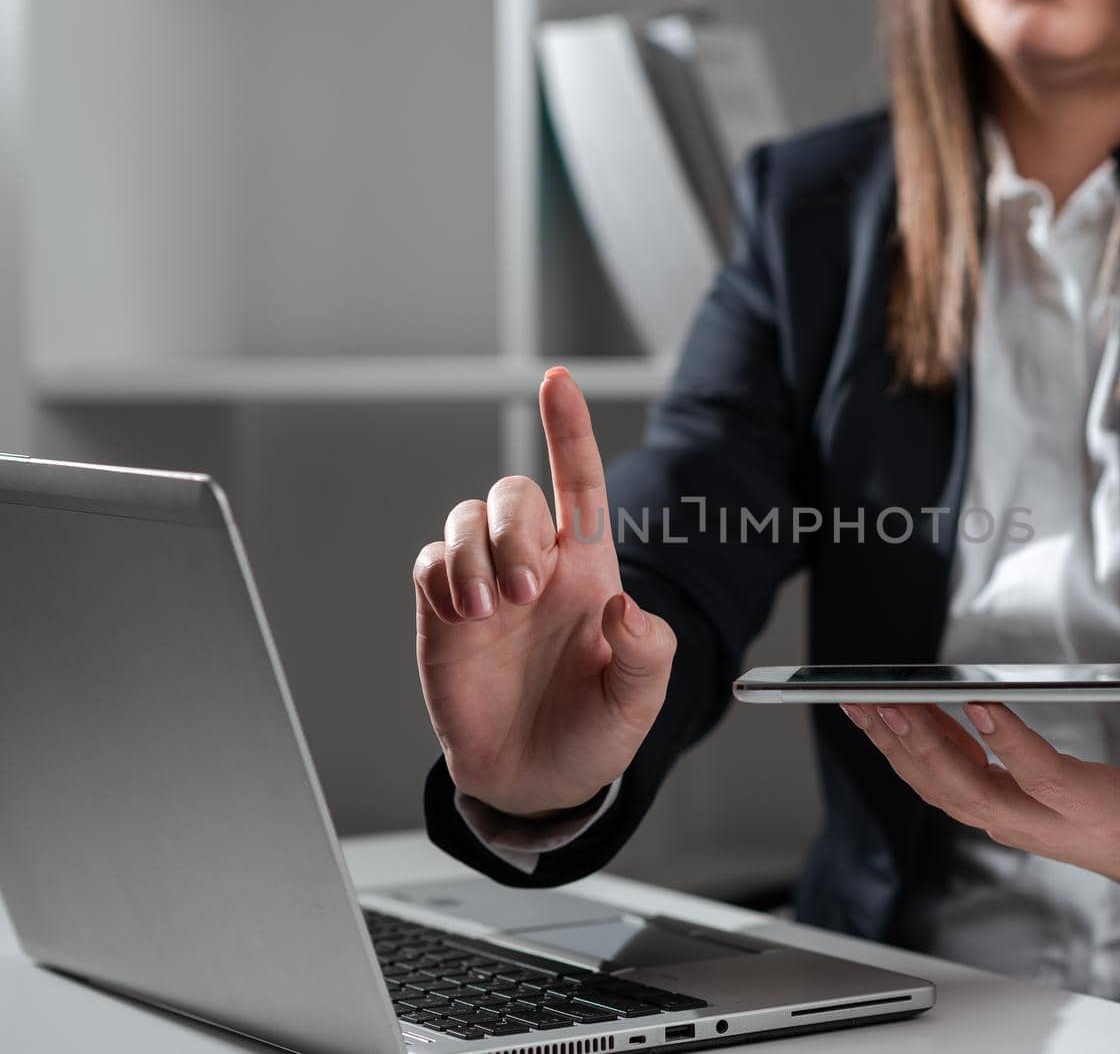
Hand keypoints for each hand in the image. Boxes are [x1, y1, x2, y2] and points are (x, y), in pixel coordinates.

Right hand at [413, 368, 675, 817]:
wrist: (535, 780)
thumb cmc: (593, 732)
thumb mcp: (638, 702)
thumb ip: (646, 654)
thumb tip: (624, 608)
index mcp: (590, 571)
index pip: (580, 483)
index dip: (569, 431)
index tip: (558, 382)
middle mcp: (535, 565)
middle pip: (513, 493)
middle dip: (514, 527)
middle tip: (524, 592)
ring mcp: (486, 585)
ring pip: (466, 518)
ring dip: (476, 552)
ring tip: (493, 609)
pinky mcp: (443, 611)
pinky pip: (431, 562)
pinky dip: (444, 574)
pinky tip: (465, 614)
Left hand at [841, 687, 1119, 916]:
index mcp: (1095, 810)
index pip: (1044, 776)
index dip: (1009, 742)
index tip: (978, 701)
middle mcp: (1044, 823)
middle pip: (970, 789)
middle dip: (923, 745)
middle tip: (886, 699)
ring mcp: (1016, 823)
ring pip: (944, 791)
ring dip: (900, 748)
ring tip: (863, 703)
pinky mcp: (1001, 815)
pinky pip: (943, 788)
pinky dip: (909, 756)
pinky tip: (883, 720)